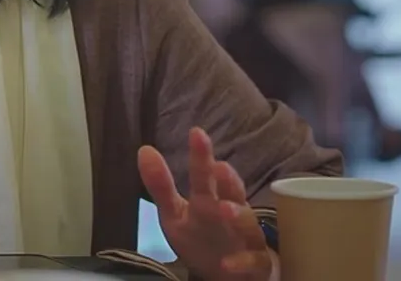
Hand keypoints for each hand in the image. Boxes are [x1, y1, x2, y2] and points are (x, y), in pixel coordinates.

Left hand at [138, 128, 275, 280]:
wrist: (227, 276)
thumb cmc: (203, 237)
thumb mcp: (175, 214)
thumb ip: (161, 186)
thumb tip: (144, 150)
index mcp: (214, 199)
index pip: (210, 175)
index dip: (203, 156)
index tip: (196, 133)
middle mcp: (235, 214)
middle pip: (233, 194)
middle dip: (228, 181)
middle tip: (219, 166)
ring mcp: (248, 239)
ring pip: (249, 225)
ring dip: (239, 217)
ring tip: (224, 208)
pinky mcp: (256, 266)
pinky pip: (253, 263)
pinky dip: (242, 262)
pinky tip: (226, 263)